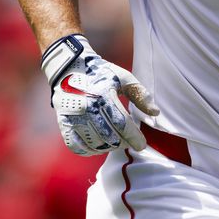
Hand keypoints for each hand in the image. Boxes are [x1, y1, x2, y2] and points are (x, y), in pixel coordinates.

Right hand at [41, 34, 159, 155]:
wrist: (69, 67)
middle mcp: (87, 107)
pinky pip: (77, 146)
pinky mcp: (63, 123)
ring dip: (109, 147)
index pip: (122, 124)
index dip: (134, 137)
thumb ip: (140, 95)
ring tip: (116, 143)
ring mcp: (73, 117)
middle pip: (110, 137)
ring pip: (95, 144)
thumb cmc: (101, 73)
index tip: (142, 145)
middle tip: (129, 142)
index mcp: (103, 95)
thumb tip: (155, 113)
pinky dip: (90, 150)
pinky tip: (99, 146)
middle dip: (124, 143)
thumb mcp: (123, 78)